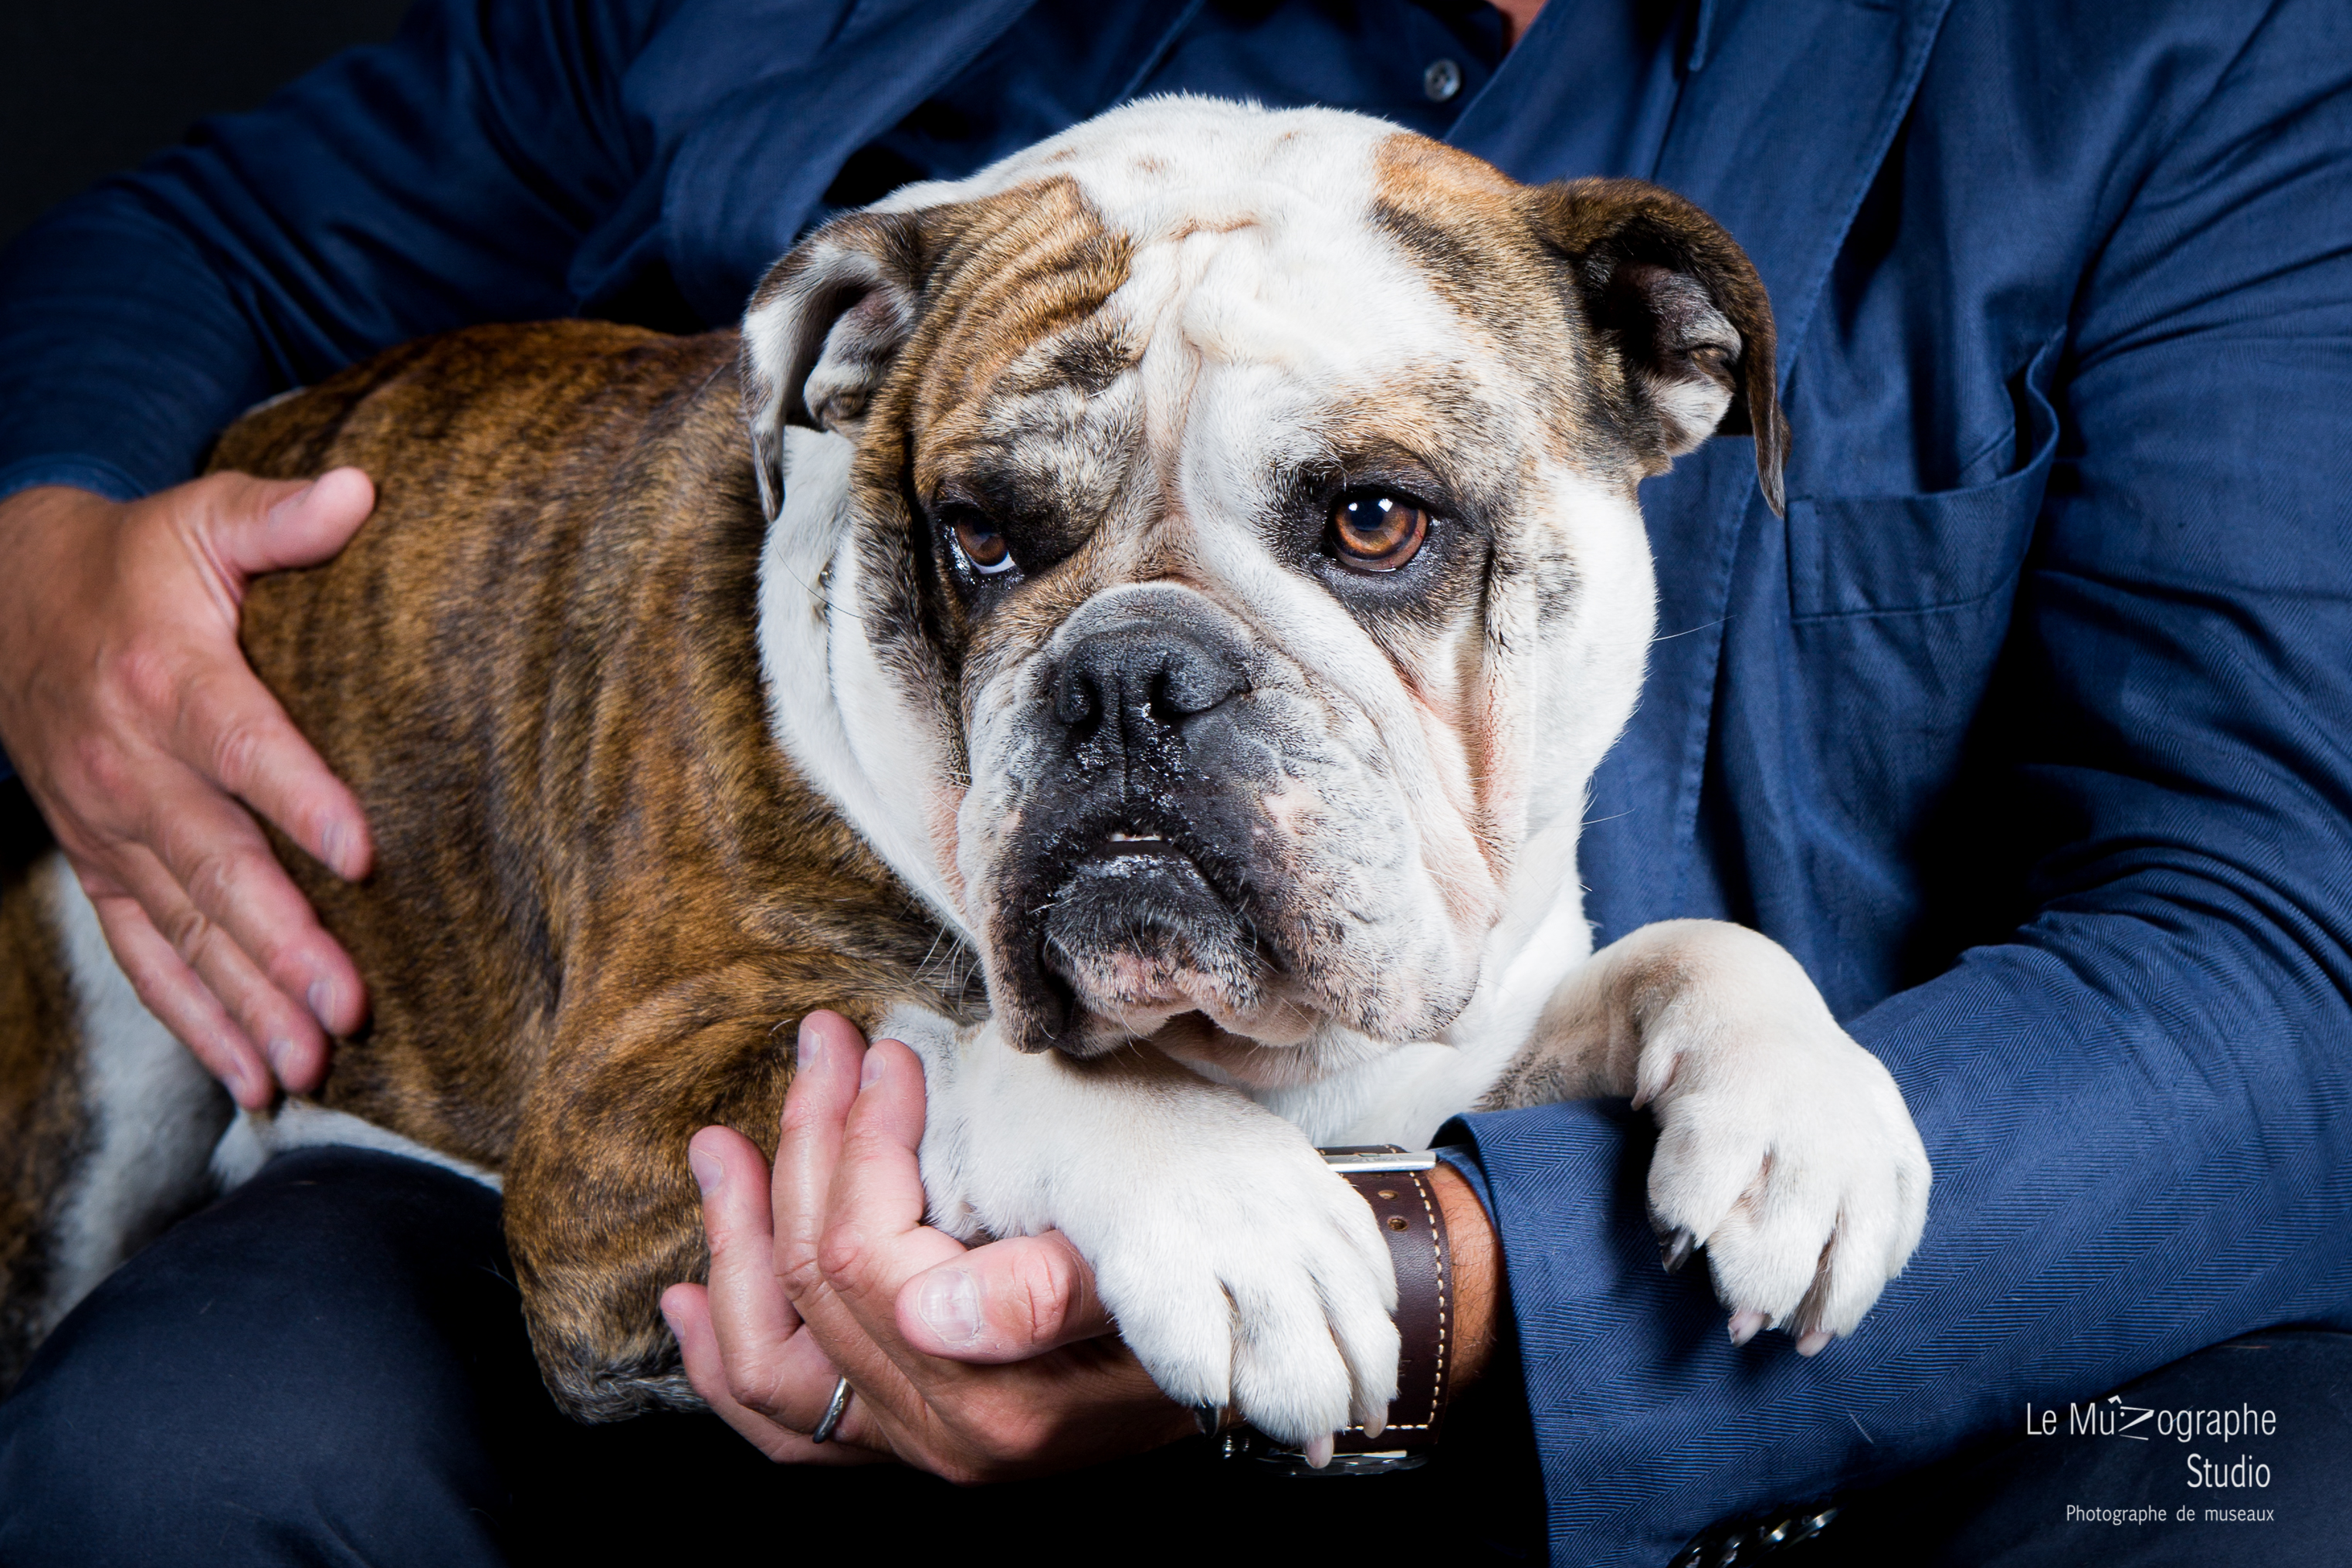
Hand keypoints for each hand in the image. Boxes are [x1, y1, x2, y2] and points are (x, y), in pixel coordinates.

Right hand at [0, 472, 375, 1107]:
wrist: (7, 601)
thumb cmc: (135, 562)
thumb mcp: (201, 517)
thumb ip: (281, 515)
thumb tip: (362, 490)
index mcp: (168, 682)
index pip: (241, 747)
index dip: (300, 798)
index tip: (362, 852)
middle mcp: (131, 770)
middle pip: (215, 868)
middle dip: (281, 944)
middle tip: (346, 1008)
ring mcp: (109, 830)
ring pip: (182, 930)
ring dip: (246, 1003)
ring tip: (307, 1067)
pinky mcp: (101, 867)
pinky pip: (144, 955)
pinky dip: (195, 1019)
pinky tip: (249, 1076)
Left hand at [660, 1012, 1197, 1478]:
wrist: (1267, 1339)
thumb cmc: (1216, 1270)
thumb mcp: (1152, 1266)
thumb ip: (1046, 1295)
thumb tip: (930, 1306)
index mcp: (1001, 1395)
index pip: (868, 1259)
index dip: (862, 1142)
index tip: (890, 1052)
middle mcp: (947, 1438)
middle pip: (813, 1290)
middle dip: (804, 1150)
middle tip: (821, 1046)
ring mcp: (920, 1444)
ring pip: (772, 1363)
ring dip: (733, 1244)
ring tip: (719, 1148)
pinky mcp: (909, 1437)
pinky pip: (786, 1424)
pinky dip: (725, 1359)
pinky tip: (684, 1301)